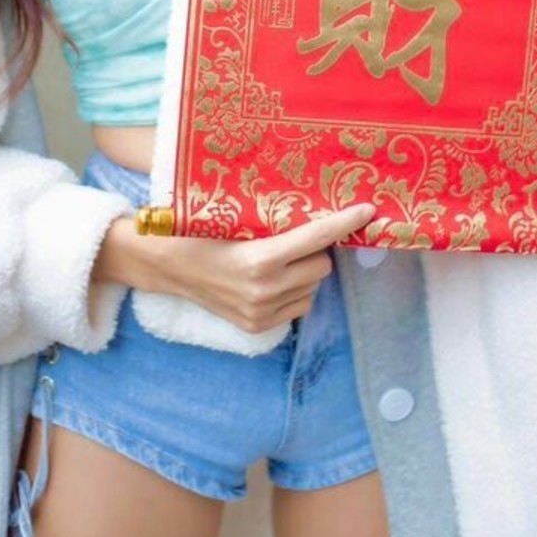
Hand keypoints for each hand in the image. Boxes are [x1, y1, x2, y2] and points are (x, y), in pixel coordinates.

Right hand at [149, 202, 376, 333]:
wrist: (169, 265)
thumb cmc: (202, 232)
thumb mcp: (237, 220)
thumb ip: (274, 220)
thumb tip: (316, 209)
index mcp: (260, 260)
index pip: (316, 238)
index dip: (344, 223)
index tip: (368, 211)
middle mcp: (264, 291)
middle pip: (322, 266)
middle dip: (315, 251)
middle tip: (294, 238)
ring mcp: (262, 313)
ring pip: (312, 289)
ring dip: (305, 273)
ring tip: (278, 261)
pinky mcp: (258, 327)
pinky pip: (299, 307)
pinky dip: (294, 292)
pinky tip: (272, 281)